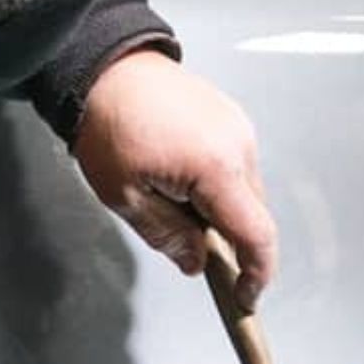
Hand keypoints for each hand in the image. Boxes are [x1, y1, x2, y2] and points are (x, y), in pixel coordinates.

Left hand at [76, 49, 278, 310]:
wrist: (106, 67)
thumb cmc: (109, 125)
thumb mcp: (126, 197)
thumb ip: (168, 237)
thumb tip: (197, 263)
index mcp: (217, 168)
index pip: (257, 235)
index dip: (257, 274)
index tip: (246, 296)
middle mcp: (239, 145)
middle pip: (255, 215)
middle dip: (233, 243)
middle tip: (197, 254)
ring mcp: (239, 129)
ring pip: (247, 191)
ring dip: (224, 212)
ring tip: (177, 206)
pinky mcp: (232, 119)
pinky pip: (238, 166)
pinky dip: (220, 186)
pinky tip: (183, 183)